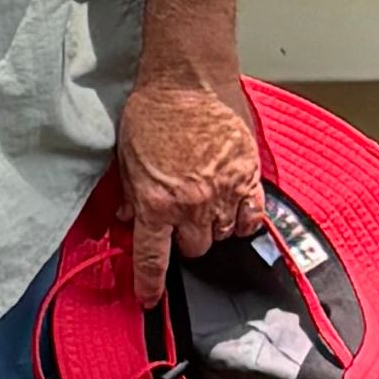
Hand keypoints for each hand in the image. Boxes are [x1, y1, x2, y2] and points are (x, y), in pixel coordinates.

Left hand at [113, 60, 265, 307]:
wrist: (188, 80)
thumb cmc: (153, 111)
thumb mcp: (126, 158)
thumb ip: (130, 194)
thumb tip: (126, 218)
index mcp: (157, 203)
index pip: (153, 259)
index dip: (150, 284)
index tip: (149, 298)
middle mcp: (192, 205)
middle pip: (194, 250)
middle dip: (185, 242)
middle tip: (180, 224)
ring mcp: (224, 192)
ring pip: (222, 235)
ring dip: (212, 229)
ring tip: (205, 208)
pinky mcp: (248, 176)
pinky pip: (252, 217)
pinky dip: (243, 221)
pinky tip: (234, 211)